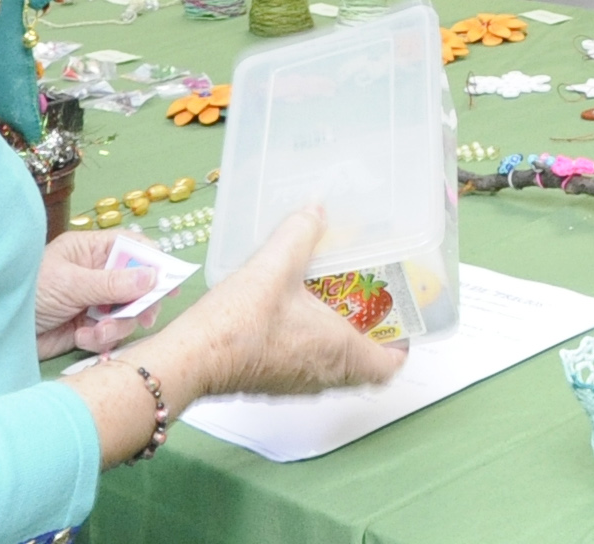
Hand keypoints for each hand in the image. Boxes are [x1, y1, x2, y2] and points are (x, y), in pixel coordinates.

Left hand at [35, 229, 164, 358]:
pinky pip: (111, 334)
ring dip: (117, 326)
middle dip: (139, 303)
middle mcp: (97, 274)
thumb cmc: (29, 291)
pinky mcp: (89, 328)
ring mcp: (94, 302)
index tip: (168, 282)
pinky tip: (82, 340)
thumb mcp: (70, 283)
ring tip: (95, 332)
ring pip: (128, 313)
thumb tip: (153, 277)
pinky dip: (101, 340)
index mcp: (91, 250)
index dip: (154, 262)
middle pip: (138, 284)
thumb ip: (111, 283)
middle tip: (142, 317)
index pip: (133, 248)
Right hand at [129, 206, 404, 403]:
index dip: (401, 346)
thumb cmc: (238, 322)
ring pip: (336, 369)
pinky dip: (313, 347)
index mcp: (339, 352)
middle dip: (372, 337)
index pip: (388, 366)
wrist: (191, 359)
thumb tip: (315, 209)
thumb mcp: (274, 265)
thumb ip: (300, 233)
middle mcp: (324, 375)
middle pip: (365, 368)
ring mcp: (297, 384)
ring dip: (342, 342)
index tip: (402, 321)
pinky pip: (308, 368)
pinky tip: (295, 315)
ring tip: (335, 303)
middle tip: (369, 303)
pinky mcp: (273, 383)